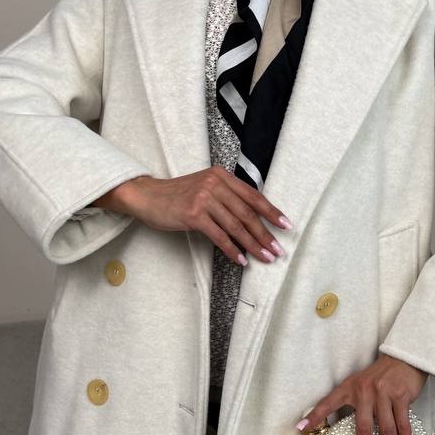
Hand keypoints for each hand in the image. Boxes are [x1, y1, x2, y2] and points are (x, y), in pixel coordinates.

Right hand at [98, 167, 291, 264]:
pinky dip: (232, 249)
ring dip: (252, 244)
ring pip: (236, 226)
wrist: (148, 197)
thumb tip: (252, 218)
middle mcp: (214, 184)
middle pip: (247, 213)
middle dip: (265, 233)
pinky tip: (240, 259)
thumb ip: (226, 196)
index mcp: (221, 175)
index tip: (285, 225)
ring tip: (264, 257)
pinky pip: (219, 236)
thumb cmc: (177, 195)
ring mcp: (204, 199)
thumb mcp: (204, 187)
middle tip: (277, 249)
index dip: (271, 212)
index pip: (253, 195)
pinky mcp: (193, 214)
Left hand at [296, 354, 427, 434]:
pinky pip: (404, 425)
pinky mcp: (401, 396)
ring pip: (388, 431)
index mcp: (349, 388)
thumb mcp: (358, 385)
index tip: (301, 429)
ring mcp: (384, 394)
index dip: (316, 415)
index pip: (328, 403)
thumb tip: (332, 427)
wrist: (404, 359)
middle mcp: (364, 392)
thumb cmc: (379, 377)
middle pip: (364, 430)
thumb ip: (348, 404)